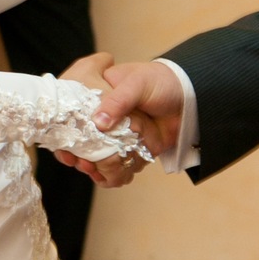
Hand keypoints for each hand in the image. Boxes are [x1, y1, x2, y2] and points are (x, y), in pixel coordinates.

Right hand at [68, 59, 184, 187]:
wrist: (192, 98)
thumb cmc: (161, 81)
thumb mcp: (137, 83)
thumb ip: (118, 100)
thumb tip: (98, 122)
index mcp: (98, 96)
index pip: (75, 117)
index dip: (68, 134)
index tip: (66, 147)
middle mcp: (104, 118)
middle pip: (83, 142)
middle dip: (79, 156)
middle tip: (81, 164)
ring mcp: (118, 136)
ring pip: (99, 157)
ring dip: (95, 168)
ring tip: (94, 172)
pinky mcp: (132, 150)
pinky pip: (118, 166)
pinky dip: (114, 174)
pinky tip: (110, 178)